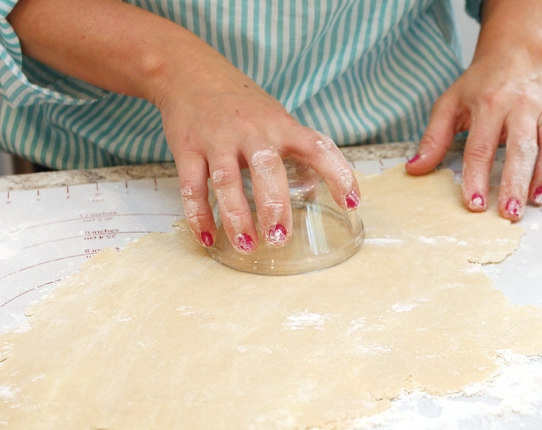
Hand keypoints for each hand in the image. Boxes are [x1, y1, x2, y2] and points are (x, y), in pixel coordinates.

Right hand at [154, 47, 359, 251]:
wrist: (189, 71)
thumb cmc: (241, 103)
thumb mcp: (275, 118)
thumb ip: (295, 151)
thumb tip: (314, 190)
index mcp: (281, 125)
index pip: (318, 147)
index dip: (339, 174)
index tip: (353, 202)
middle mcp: (252, 132)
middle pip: (267, 168)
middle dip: (274, 205)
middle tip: (281, 238)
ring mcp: (218, 139)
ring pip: (226, 180)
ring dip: (236, 216)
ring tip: (247, 246)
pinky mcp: (188, 147)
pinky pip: (192, 185)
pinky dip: (198, 213)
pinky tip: (207, 236)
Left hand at [405, 0, 541, 221]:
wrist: (512, 55)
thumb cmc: (478, 86)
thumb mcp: (448, 105)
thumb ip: (433, 139)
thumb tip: (414, 170)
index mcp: (489, 105)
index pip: (481, 147)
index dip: (476, 177)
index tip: (473, 204)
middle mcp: (521, 106)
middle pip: (520, 148)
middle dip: (516, 182)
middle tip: (510, 213)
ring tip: (539, 200)